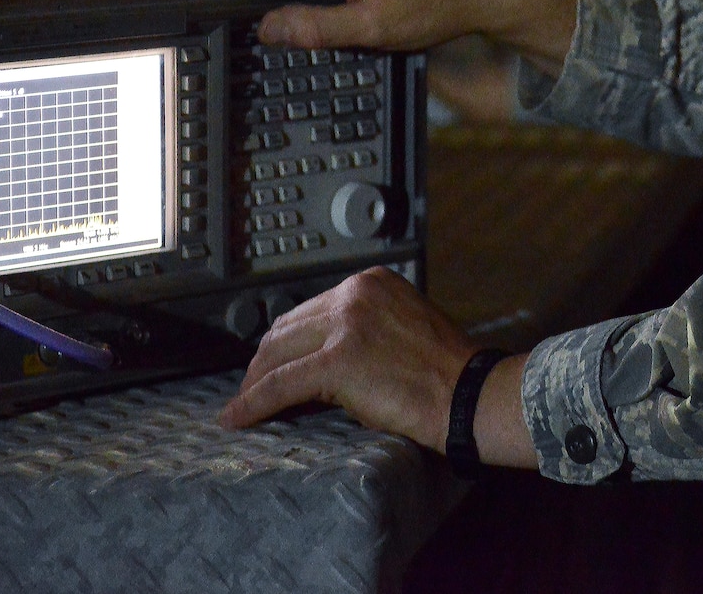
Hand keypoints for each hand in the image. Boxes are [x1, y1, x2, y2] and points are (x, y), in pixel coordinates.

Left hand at [219, 266, 538, 468]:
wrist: (466, 393)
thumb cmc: (443, 369)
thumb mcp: (402, 326)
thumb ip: (364, 327)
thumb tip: (319, 356)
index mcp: (370, 283)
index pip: (310, 309)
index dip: (288, 341)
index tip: (277, 362)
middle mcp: (355, 295)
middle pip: (287, 327)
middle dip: (266, 360)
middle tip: (253, 388)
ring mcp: (345, 326)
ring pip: (277, 354)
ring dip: (254, 382)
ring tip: (243, 405)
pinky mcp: (336, 362)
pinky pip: (280, 384)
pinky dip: (253, 403)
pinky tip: (235, 418)